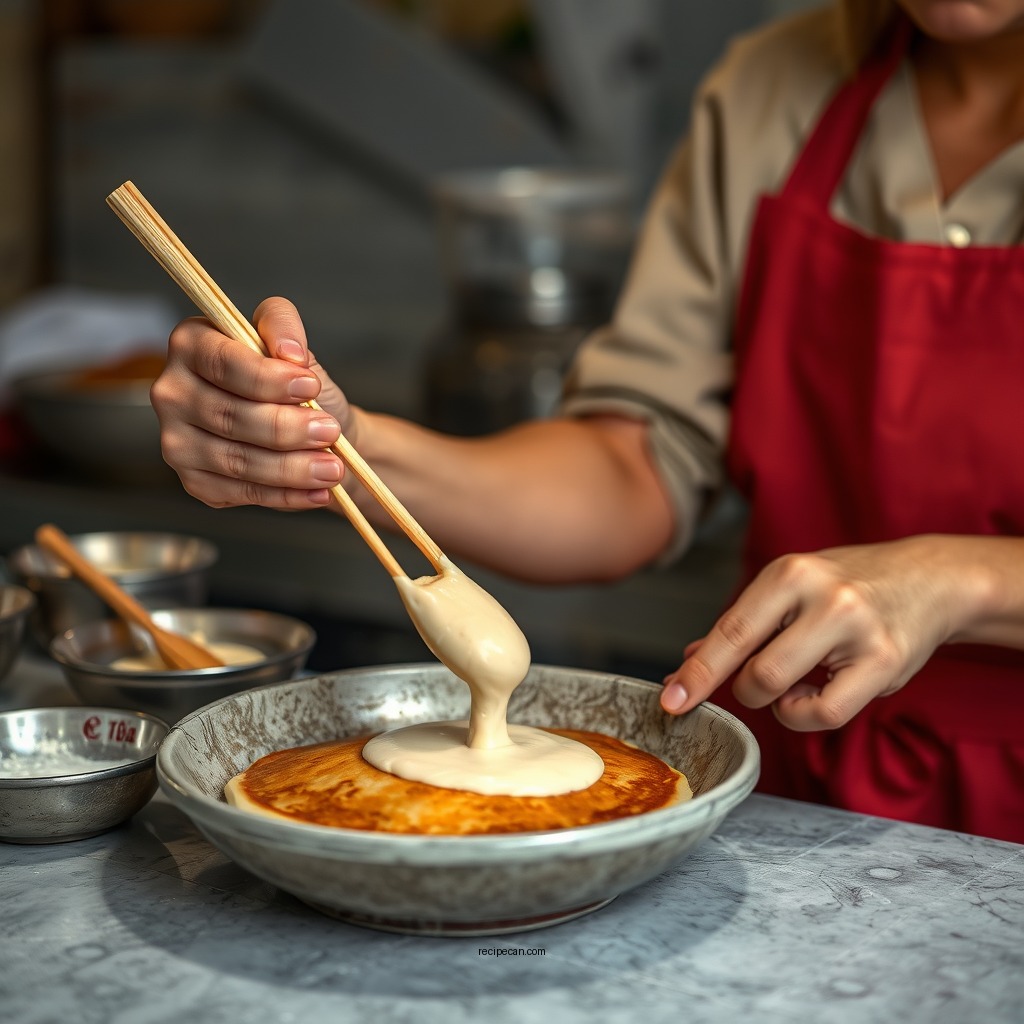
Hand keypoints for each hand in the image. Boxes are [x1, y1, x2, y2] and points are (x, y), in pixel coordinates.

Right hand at [150, 296, 351, 509]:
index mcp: (190, 346)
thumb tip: (289, 352)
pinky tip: (316, 492)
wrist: (309, 431)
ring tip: (331, 468)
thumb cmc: (296, 386)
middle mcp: (173, 393)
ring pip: (236, 460)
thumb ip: (283, 326)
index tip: (310, 386)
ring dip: (290, 468)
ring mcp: (177, 441)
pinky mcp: (194, 481)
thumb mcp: (294, 346)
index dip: (267, 378)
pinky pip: (241, 492)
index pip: (221, 363)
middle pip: (229, 416)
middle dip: (286, 428)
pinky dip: (284, 494)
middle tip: (329, 431)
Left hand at [659, 536, 983, 729]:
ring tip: (796, 679)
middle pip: (754, 671)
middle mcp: (822, 597)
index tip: (671, 700)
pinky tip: (817, 691)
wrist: (927, 579)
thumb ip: (741, 625)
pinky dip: (806, 714)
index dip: (697, 673)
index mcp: (788, 573)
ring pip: (784, 691)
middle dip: (743, 688)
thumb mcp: (788, 588)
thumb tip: (688, 662)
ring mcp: (857, 630)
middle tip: (758, 679)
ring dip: (775, 701)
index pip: (729, 632)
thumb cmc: (847, 584)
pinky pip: (825, 712)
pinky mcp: (885, 663)